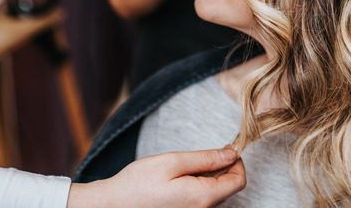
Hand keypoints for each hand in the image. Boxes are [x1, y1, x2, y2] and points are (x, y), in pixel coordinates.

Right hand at [67, 148, 245, 207]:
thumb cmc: (138, 183)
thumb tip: (231, 155)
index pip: (238, 181)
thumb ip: (205, 159)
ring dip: (210, 177)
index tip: (226, 149)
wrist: (112, 205)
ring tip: (187, 167)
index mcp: (202, 197)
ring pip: (216, 194)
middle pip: (229, 188)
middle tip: (204, 155)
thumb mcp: (173, 161)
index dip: (237, 162)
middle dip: (223, 168)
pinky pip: (202, 200)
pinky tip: (181, 179)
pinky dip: (199, 186)